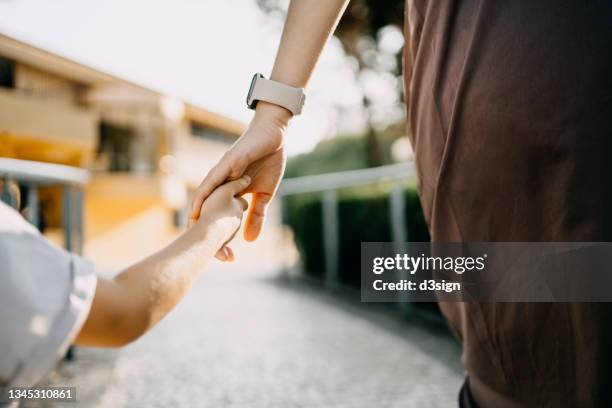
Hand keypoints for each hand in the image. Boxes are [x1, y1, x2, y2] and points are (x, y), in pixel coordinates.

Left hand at [190, 102, 290, 259]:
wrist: (274, 137)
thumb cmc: (269, 161)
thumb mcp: (265, 195)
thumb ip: (256, 216)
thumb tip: (249, 240)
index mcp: (230, 191)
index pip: (217, 213)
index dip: (213, 230)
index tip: (208, 250)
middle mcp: (221, 183)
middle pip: (207, 207)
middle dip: (201, 226)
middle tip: (193, 248)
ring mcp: (222, 172)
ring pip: (205, 195)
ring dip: (197, 213)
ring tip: (188, 231)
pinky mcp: (228, 163)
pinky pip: (213, 180)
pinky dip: (205, 193)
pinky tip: (198, 206)